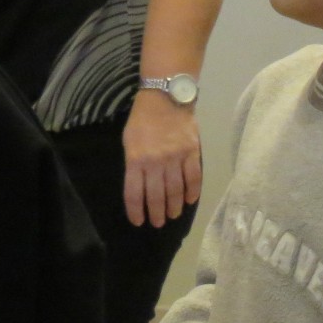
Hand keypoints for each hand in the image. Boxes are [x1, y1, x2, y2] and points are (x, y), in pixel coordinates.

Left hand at [122, 89, 201, 228]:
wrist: (166, 99)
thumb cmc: (143, 120)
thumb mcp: (129, 141)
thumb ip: (134, 164)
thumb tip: (141, 186)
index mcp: (136, 159)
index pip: (134, 192)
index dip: (136, 210)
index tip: (138, 221)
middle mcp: (156, 162)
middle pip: (156, 196)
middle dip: (156, 213)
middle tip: (158, 223)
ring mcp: (176, 158)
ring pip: (176, 190)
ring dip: (174, 206)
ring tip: (172, 216)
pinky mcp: (192, 154)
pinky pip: (193, 178)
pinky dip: (192, 192)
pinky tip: (189, 201)